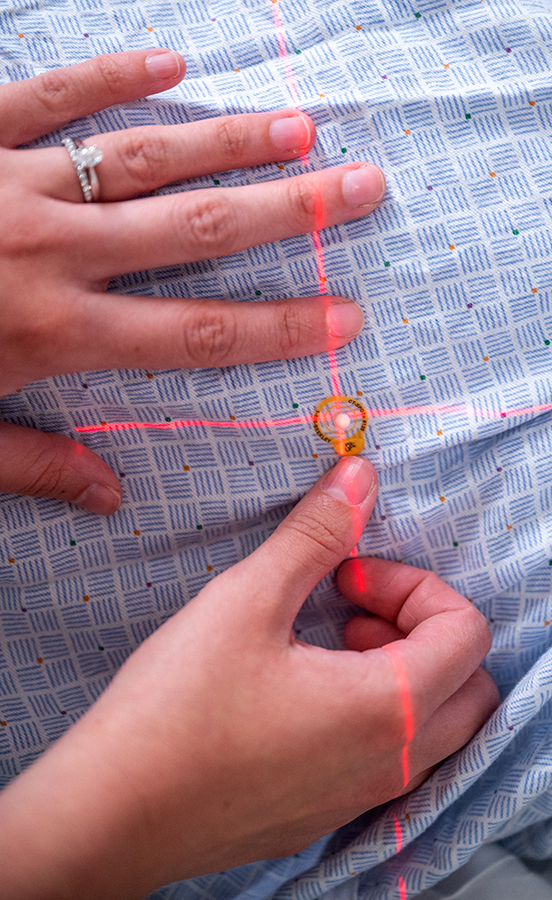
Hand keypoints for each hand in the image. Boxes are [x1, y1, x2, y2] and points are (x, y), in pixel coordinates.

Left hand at [0, 49, 384, 514]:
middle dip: (290, 213)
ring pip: (145, 157)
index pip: (194, 332)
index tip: (342, 318)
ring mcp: (16, 184)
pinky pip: (48, 94)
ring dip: (230, 141)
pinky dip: (110, 78)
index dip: (277, 327)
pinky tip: (171, 64)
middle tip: (363, 188)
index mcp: (54, 333)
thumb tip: (113, 494)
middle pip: (196, 230)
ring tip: (302, 129)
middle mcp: (53, 252)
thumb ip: (35, 462)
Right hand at [0, 457, 498, 899]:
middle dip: (424, 628)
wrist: (112, 811)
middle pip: (469, 686)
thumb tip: (360, 476)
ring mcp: (359, 798)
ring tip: (328, 644)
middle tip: (354, 609)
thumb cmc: (178, 704)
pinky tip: (302, 691)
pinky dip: (376, 712)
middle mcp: (389, 763)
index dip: (413, 584)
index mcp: (386, 709)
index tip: (346, 577)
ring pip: (434, 727)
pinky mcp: (325, 814)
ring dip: (403, 670)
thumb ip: (316, 534)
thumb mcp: (249, 599)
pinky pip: (389, 759)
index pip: (466, 632)